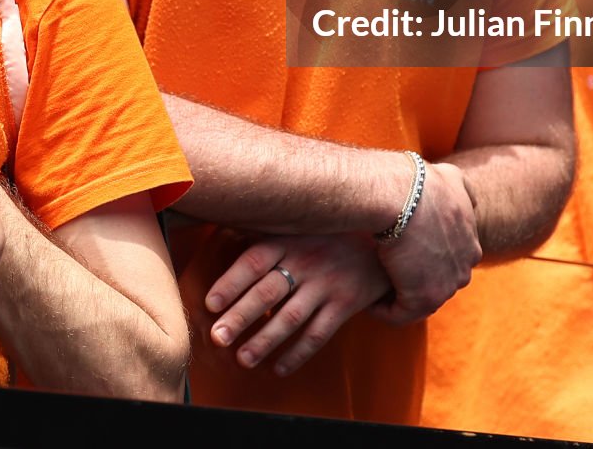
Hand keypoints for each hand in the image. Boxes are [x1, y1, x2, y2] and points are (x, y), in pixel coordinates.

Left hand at [204, 233, 390, 375]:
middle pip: (268, 292)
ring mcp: (327, 284)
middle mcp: (306, 261)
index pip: (253, 261)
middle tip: (217, 338)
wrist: (382, 234)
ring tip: (243, 359)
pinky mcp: (346, 303)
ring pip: (291, 318)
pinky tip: (279, 368)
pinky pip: (319, 333)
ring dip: (265, 341)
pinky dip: (298, 354)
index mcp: (288, 240)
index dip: (230, 282)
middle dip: (240, 317)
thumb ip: (264, 233)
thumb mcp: (296, 225)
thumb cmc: (324, 232)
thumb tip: (222, 231)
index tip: (210, 304)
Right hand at [372, 159, 479, 322]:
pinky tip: (367, 302)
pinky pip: (401, 314)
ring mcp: (448, 284)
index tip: (399, 250)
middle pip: (437, 280)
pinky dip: (383, 310)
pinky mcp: (425, 298)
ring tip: (372, 286)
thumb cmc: (415, 181)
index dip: (422, 256)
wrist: (401, 194)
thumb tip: (465, 195)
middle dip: (413, 277)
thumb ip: (461, 188)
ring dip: (397, 294)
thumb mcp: (449, 177)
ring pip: (419, 297)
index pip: (448, 258)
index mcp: (471, 242)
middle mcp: (466, 265)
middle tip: (384, 269)